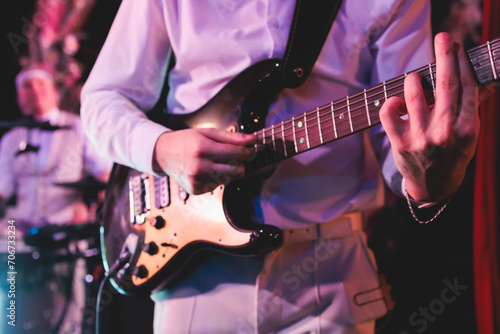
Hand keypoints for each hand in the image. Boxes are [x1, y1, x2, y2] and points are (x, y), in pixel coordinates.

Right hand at [153, 128, 255, 194]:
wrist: (163, 154)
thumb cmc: (187, 141)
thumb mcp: (208, 132)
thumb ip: (232, 137)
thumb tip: (253, 139)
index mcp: (203, 148)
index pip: (237, 153)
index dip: (246, 151)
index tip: (245, 149)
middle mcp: (199, 166)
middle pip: (237, 170)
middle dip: (240, 163)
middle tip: (234, 157)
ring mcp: (197, 180)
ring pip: (229, 179)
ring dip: (229, 171)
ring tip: (217, 162)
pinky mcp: (196, 190)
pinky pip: (218, 185)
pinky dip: (217, 178)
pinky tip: (207, 170)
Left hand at [380, 32, 479, 201]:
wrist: (434, 186)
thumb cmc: (453, 155)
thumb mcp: (470, 135)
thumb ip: (473, 108)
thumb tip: (484, 79)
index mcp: (468, 129)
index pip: (467, 87)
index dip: (462, 63)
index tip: (458, 46)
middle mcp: (445, 132)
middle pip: (445, 84)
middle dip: (444, 56)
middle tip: (443, 38)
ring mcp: (421, 138)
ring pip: (414, 93)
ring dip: (413, 78)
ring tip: (415, 77)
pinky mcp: (400, 143)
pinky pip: (389, 112)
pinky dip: (391, 101)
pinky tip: (397, 101)